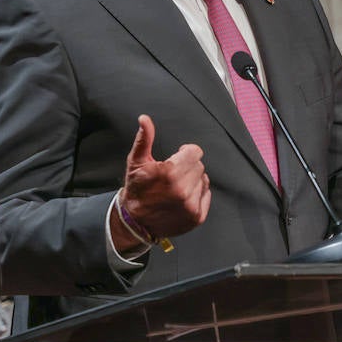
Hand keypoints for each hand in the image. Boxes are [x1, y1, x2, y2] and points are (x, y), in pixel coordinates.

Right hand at [115, 115, 210, 244]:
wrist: (135, 221)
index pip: (195, 152)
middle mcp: (183, 190)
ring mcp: (191, 205)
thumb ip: (144, 139)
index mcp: (170, 173)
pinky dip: (197, 194)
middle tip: (173, 175)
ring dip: (192, 180)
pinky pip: (206, 195)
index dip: (185, 152)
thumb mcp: (136, 162)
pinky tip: (182, 197)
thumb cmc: (136, 189)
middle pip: (199, 166)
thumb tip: (144, 119)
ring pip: (203, 180)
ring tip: (176, 187)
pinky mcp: (196, 216)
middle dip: (187, 166)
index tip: (177, 157)